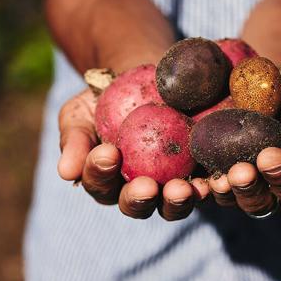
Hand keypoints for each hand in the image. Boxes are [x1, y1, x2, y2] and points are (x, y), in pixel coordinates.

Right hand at [57, 88, 210, 219]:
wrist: (144, 76)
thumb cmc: (102, 97)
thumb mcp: (80, 112)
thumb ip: (73, 140)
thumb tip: (65, 172)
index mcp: (104, 180)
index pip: (98, 182)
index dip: (100, 173)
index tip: (108, 153)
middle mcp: (137, 190)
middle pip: (137, 205)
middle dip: (141, 199)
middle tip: (147, 186)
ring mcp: (169, 186)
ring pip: (173, 204)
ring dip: (178, 200)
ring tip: (183, 189)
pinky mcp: (200, 173)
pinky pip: (206, 185)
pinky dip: (210, 185)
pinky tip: (215, 177)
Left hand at [206, 74, 280, 214]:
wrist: (257, 88)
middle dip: (280, 174)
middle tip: (267, 156)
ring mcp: (262, 192)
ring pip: (259, 202)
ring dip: (248, 190)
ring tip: (237, 172)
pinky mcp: (231, 190)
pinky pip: (225, 198)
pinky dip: (218, 193)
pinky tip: (210, 183)